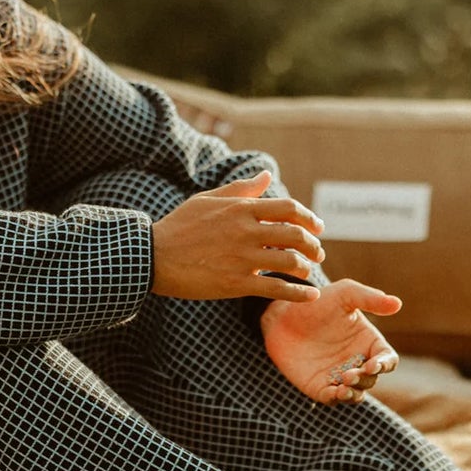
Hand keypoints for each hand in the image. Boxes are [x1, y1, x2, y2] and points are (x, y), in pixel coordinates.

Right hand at [151, 170, 324, 301]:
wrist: (153, 256)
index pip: (288, 208)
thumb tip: (266, 175)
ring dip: (306, 267)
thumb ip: (241, 188)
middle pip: (295, 234)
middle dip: (313, 244)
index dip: (309, 217)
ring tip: (308, 271)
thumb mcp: (208, 199)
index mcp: (241, 209)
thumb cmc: (179, 226)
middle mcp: (246, 232)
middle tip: (317, 252)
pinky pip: (275, 288)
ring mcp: (242, 258)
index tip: (317, 227)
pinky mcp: (236, 283)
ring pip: (289, 261)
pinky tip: (311, 296)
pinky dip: (299, 293)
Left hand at [261, 278, 401, 404]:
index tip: (373, 364)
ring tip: (343, 386)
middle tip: (350, 374)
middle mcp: (357, 361)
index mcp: (368, 342)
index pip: (387, 359)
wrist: (281, 315)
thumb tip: (398, 304)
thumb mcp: (344, 293)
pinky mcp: (320, 386)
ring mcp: (339, 376)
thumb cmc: (317, 301)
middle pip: (372, 379)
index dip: (385, 364)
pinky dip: (337, 398)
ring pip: (357, 392)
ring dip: (354, 392)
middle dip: (365, 379)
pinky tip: (334, 392)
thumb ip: (370, 299)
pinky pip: (333, 399)